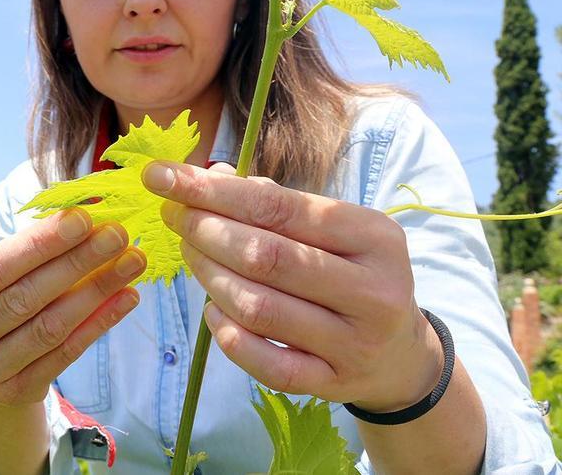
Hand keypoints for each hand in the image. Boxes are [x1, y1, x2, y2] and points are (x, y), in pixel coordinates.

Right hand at [0, 208, 145, 406]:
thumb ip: (24, 252)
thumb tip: (83, 215)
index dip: (37, 245)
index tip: (82, 219)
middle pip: (22, 299)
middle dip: (75, 263)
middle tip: (116, 235)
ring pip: (48, 328)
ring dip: (96, 292)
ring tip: (130, 263)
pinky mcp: (15, 393)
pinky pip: (65, 355)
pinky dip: (99, 323)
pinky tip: (125, 298)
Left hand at [143, 160, 443, 412]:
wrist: (400, 356)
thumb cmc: (350, 274)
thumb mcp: (332, 230)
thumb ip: (273, 201)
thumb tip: (209, 176)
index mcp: (374, 236)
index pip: (278, 206)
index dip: (213, 191)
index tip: (161, 176)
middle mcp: (372, 290)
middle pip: (265, 257)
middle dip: (205, 231)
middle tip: (174, 217)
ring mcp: (354, 343)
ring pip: (258, 308)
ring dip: (210, 278)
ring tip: (192, 256)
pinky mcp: (334, 384)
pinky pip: (267, 364)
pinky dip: (228, 336)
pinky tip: (213, 311)